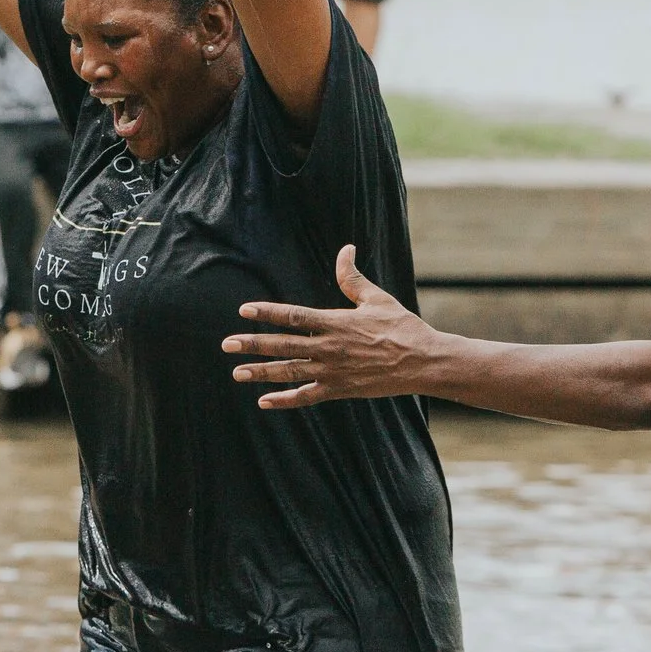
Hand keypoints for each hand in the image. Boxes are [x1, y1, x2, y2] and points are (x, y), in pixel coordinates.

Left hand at [223, 245, 443, 408]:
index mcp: (336, 322)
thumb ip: (352, 278)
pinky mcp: (340, 389)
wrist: (423, 362)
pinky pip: (307, 397)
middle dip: (253, 344)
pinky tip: (265, 402)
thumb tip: (345, 249)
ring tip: (237, 373)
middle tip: (227, 344)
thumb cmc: (402, 327)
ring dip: (262, 373)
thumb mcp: (376, 298)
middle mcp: (329, 347)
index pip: (294, 315)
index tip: (244, 311)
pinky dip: (285, 400)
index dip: (267, 313)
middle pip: (283, 345)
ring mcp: (333, 371)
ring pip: (290, 372)